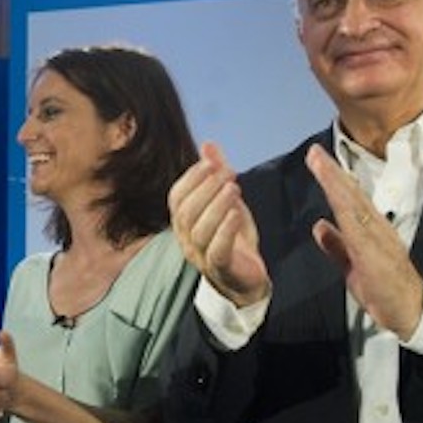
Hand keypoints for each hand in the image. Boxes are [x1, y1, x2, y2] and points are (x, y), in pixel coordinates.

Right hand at [169, 141, 269, 305]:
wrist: (246, 278)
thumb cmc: (233, 237)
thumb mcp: (226, 201)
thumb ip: (216, 174)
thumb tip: (208, 144)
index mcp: (183, 221)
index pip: (176, 197)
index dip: (192, 178)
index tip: (213, 163)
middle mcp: (185, 238)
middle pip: (186, 211)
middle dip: (207, 188)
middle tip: (228, 174)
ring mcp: (200, 255)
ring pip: (199, 230)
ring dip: (217, 205)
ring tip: (234, 188)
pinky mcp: (220, 268)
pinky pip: (217, 250)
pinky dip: (226, 230)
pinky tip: (238, 213)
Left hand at [304, 144, 422, 338]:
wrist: (409, 310)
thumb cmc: (383, 289)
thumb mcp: (351, 264)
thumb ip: (335, 244)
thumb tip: (318, 225)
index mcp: (369, 230)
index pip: (348, 199)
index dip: (332, 178)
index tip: (316, 159)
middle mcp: (376, 229)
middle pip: (351, 195)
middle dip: (332, 172)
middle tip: (314, 151)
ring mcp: (377, 240)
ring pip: (354, 205)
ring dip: (336, 184)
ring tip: (321, 165)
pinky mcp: (375, 255)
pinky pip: (359, 230)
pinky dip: (347, 212)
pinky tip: (336, 198)